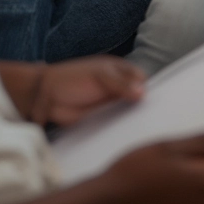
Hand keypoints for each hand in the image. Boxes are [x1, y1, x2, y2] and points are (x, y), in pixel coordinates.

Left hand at [30, 57, 145, 126]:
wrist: (47, 96)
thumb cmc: (73, 77)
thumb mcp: (100, 76)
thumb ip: (122, 84)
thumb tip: (144, 93)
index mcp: (120, 70)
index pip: (141, 79)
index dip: (147, 89)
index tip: (155, 103)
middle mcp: (118, 86)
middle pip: (137, 96)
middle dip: (143, 105)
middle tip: (151, 118)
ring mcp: (110, 102)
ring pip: (128, 110)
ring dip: (133, 116)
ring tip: (142, 128)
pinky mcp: (103, 117)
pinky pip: (116, 122)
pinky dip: (122, 126)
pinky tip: (128, 133)